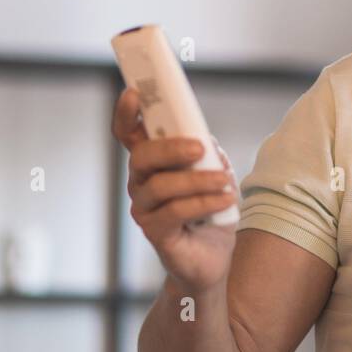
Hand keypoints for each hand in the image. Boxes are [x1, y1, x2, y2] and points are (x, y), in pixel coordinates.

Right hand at [113, 87, 237, 293]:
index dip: (125, 113)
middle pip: (142, 156)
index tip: (134, 93)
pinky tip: (225, 200)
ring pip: (161, 186)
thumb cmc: (212, 211)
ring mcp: (144, 208)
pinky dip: (203, 203)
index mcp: (153, 162)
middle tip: (199, 148)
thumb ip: (208, 154)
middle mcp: (140, 182)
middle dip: (170, 148)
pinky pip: (174, 212)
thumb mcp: (216, 174)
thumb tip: (205, 142)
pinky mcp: (155, 232)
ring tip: (225, 181)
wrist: (215, 257)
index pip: (129, 133)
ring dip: (197, 180)